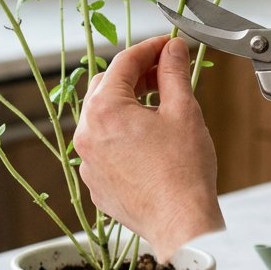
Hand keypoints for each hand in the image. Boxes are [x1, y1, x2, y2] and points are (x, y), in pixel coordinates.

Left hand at [74, 35, 224, 262]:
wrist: (180, 223)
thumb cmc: (183, 172)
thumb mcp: (183, 111)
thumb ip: (174, 73)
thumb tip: (173, 50)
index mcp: (105, 111)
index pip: (123, 63)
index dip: (149, 49)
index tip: (168, 45)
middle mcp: (87, 135)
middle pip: (106, 88)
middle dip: (135, 76)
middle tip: (165, 74)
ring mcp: (88, 162)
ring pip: (103, 119)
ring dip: (128, 106)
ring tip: (160, 109)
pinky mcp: (97, 183)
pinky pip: (105, 148)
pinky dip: (123, 136)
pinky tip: (150, 143)